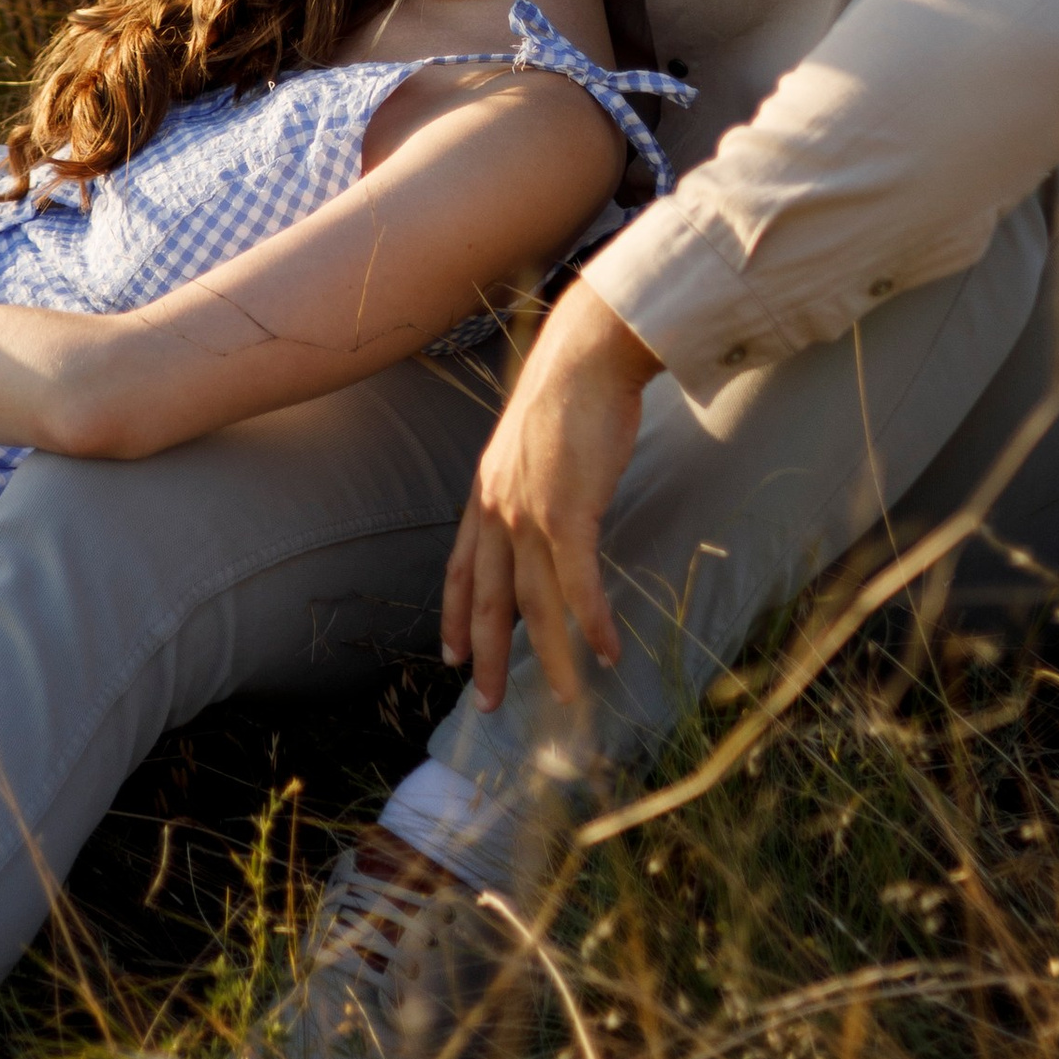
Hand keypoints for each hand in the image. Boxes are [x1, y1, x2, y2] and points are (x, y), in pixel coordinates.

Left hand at [441, 278, 661, 710]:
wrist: (587, 354)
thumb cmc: (568, 393)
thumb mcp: (530, 445)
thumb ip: (527, 484)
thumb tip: (542, 511)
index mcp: (485, 492)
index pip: (457, 567)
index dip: (453, 615)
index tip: (451, 655)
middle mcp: (497, 508)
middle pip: (487, 598)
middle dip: (487, 656)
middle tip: (487, 703)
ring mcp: (530, 512)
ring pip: (534, 603)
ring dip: (551, 656)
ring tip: (568, 697)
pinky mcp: (569, 511)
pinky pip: (578, 583)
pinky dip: (592, 623)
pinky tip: (607, 652)